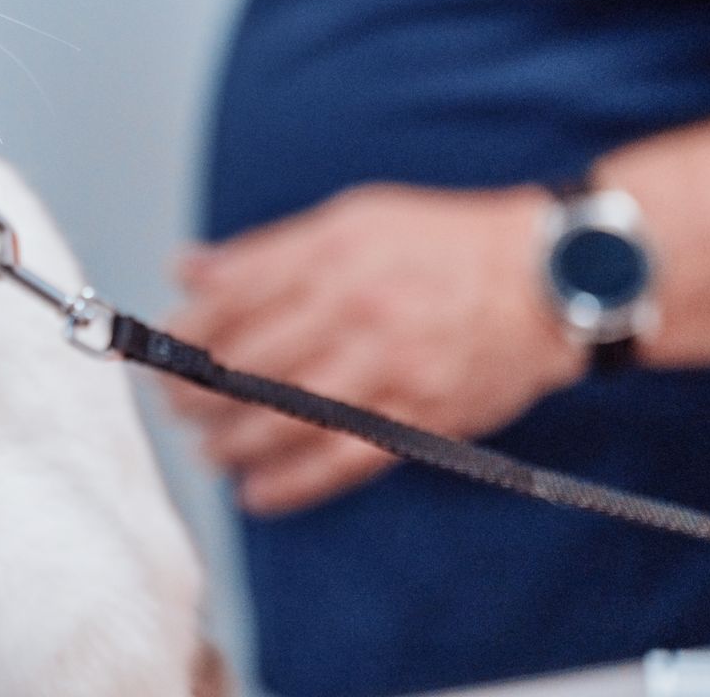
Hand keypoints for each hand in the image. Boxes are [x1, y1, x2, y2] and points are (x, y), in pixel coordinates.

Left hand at [162, 183, 585, 515]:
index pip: (231, 300)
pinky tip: (255, 492)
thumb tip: (189, 268)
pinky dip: (293, 483)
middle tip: (172, 403)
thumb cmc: (444, 243)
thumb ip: (265, 249)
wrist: (552, 279)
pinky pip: (342, 460)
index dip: (185, 331)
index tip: (157, 348)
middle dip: (196, 390)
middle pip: (248, 362)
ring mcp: (388, 368)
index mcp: (331, 255)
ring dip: (231, 439)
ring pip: (285, 417)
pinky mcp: (420, 416)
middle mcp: (355, 311)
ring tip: (206, 446)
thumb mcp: (354, 218)